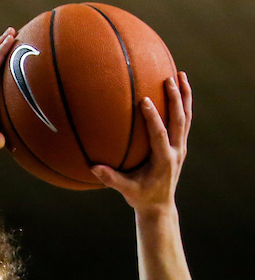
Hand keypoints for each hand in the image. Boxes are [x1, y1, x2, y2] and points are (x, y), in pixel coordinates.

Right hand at [92, 73, 190, 213]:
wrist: (160, 205)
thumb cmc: (140, 196)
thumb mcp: (126, 190)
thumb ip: (111, 178)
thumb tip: (93, 167)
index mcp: (163, 160)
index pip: (159, 134)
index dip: (153, 117)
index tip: (144, 100)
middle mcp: (176, 150)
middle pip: (179, 120)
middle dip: (175, 99)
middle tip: (169, 79)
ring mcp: (180, 146)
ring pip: (186, 117)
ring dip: (184, 96)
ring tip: (180, 75)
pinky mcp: (179, 144)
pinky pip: (184, 120)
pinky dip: (183, 103)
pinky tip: (179, 89)